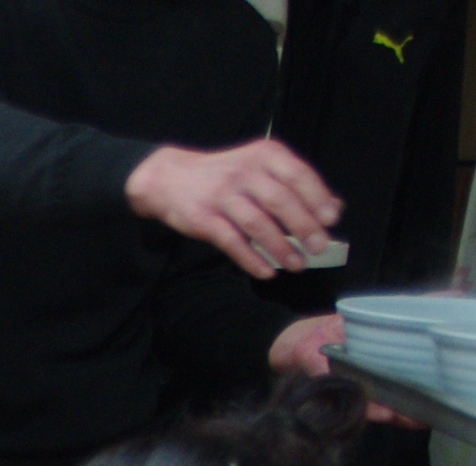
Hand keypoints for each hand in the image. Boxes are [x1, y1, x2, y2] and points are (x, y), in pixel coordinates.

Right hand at [126, 138, 341, 279]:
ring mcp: (222, 196)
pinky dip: (251, 259)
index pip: (298, 175)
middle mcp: (244, 172)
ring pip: (257, 224)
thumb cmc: (224, 175)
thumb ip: (294, 185)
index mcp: (264, 155)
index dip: (317, 198)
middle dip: (303, 227)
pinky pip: (232, 242)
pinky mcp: (203, 219)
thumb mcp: (260, 168)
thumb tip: (333, 208)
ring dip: (280, 247)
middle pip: (280, 201)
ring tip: (296, 264)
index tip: (331, 219)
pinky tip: (266, 271)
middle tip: (319, 247)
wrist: (169, 178)